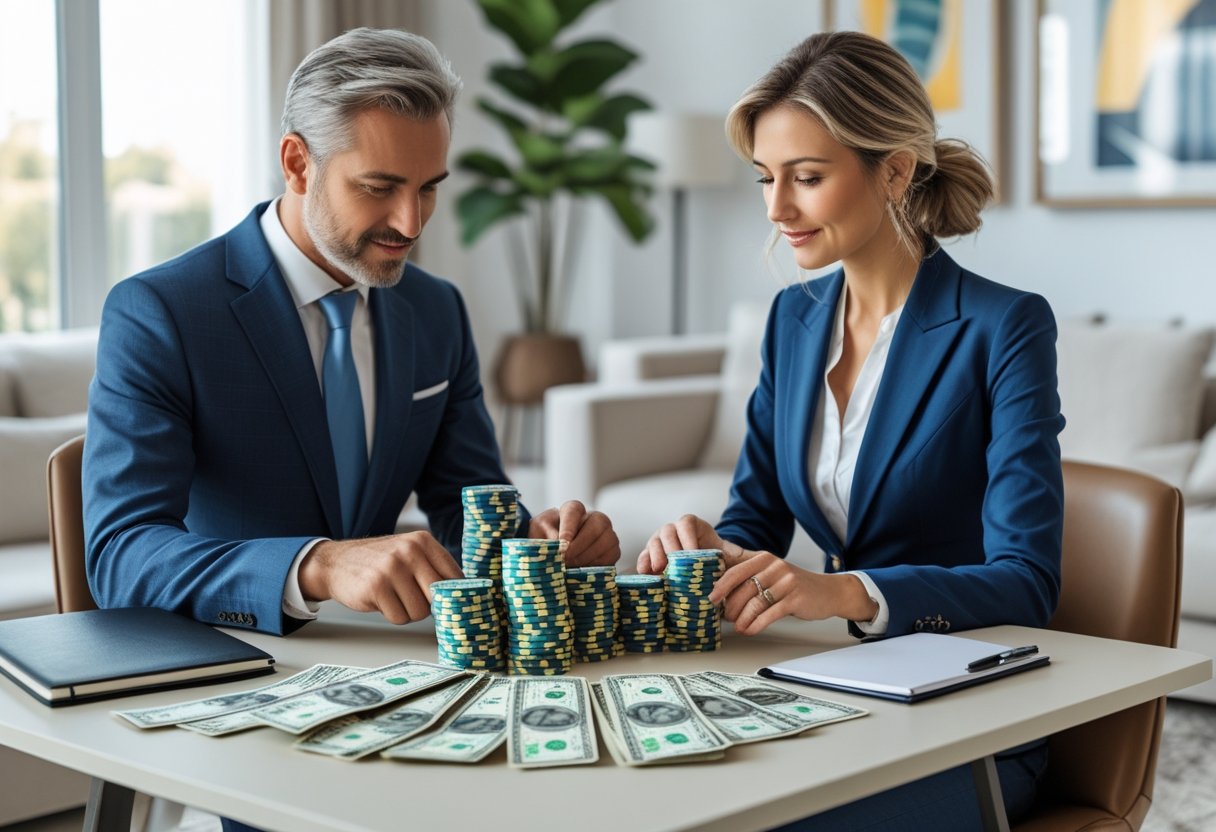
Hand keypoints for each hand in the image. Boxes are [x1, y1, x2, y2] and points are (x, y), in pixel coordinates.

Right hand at [298, 531, 463, 624]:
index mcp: (423, 541)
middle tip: (413, 599)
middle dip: (428, 605)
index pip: (455, 576)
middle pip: (438, 597)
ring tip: (394, 597)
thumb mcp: (409, 553)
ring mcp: (392, 568)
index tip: (450, 604)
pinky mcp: (376, 587)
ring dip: (408, 611)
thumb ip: (433, 569)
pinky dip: (392, 615)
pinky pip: (399, 617)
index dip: (453, 595)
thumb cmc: (379, 562)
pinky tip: (381, 600)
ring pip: (420, 611)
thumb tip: (461, 597)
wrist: (336, 562)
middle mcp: (409, 551)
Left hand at [528, 500, 619, 566]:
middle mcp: (593, 518)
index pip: (574, 510)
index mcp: (572, 511)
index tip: (562, 544)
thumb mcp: (538, 535)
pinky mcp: (612, 550)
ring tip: (572, 567)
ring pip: (607, 539)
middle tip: (566, 559)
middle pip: (597, 522)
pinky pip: (612, 554)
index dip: (569, 526)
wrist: (554, 561)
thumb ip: (546, 537)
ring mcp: (606, 533)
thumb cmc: (545, 543)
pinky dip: (599, 564)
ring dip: (588, 555)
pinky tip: (584, 570)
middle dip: (581, 544)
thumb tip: (562, 547)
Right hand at [637, 514, 746, 574]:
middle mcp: (672, 530)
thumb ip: (735, 553)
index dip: (688, 537)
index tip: (694, 553)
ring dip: (655, 555)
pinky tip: (646, 574)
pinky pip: (643, 557)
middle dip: (670, 548)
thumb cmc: (712, 556)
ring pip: (653, 543)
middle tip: (674, 563)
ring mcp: (658, 542)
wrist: (698, 567)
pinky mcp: (649, 556)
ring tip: (660, 569)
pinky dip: (643, 564)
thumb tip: (749, 555)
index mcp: (690, 525)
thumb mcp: (725, 553)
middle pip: (667, 533)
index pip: (686, 523)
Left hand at [708, 553, 877, 635]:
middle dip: (731, 606)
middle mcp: (774, 566)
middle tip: (724, 618)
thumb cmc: (793, 585)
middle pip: (743, 588)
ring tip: (738, 627)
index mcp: (763, 558)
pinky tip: (750, 630)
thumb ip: (749, 576)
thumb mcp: (771, 573)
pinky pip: (769, 614)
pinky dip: (756, 625)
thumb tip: (719, 590)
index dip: (720, 585)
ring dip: (742, 618)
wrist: (828, 591)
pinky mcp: (795, 598)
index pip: (735, 570)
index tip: (710, 598)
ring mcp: (786, 581)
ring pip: (755, 602)